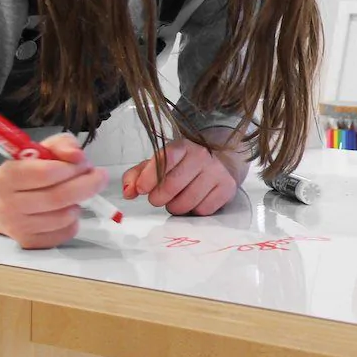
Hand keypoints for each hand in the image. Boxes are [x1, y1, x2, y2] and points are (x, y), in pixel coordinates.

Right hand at [0, 133, 107, 249]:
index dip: (72, 167)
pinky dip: (74, 221)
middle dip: (87, 185)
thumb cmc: (27, 171)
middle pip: (59, 197)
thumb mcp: (42, 149)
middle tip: (99, 177)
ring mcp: (17, 226)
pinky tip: (66, 210)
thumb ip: (62, 144)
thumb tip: (77, 156)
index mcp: (7, 176)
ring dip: (79, 203)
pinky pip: (65, 233)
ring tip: (76, 194)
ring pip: (64, 217)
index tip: (84, 163)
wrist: (0, 200)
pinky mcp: (29, 242)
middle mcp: (8, 204)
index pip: (46, 173)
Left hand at [122, 137, 238, 216]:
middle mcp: (202, 157)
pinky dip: (194, 210)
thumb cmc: (187, 162)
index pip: (165, 159)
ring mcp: (217, 172)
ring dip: (175, 207)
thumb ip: (139, 174)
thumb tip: (128, 192)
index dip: (150, 176)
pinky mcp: (228, 188)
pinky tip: (195, 200)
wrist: (225, 157)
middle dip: (158, 198)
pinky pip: (203, 210)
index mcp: (183, 146)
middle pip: (172, 186)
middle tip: (157, 197)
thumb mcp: (162, 161)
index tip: (141, 189)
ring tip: (178, 198)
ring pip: (186, 203)